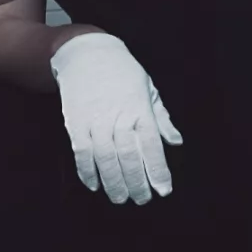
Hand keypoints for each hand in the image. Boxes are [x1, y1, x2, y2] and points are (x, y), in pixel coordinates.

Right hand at [51, 33, 182, 204]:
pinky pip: (81, 152)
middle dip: (136, 182)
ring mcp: (95, 119)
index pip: (151, 145)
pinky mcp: (75, 122)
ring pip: (105, 158)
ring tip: (120, 198)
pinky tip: (94, 184)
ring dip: (113, 182)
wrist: (86, 52)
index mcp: (140, 108)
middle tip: (141, 199)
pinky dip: (87, 170)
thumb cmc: (122, 71)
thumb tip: (175, 141)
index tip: (163, 189)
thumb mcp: (148, 88)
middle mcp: (118, 116)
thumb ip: (161, 118)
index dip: (158, 170)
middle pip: (129, 157)